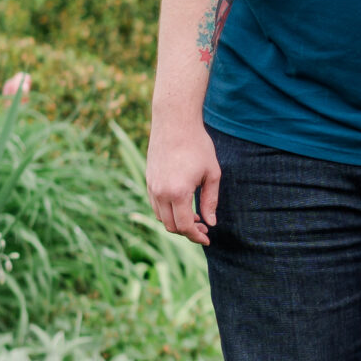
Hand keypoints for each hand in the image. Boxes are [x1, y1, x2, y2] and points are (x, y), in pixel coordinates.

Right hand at [147, 117, 221, 245]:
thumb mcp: (212, 174)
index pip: (185, 226)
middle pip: (171, 226)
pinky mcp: (148, 180)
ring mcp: (152, 186)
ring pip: (161, 217)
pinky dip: (167, 212)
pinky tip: (182, 206)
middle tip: (204, 228)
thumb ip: (210, 201)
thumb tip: (211, 223)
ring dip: (176, 223)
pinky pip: (155, 205)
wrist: (174, 122)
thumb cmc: (198, 146)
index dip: (196, 236)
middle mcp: (161, 192)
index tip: (208, 238)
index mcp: (178, 192)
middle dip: (188, 232)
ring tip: (195, 218)